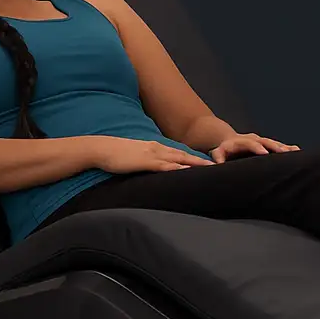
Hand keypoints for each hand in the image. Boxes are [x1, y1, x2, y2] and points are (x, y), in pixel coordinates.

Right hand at [92, 137, 214, 173]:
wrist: (101, 149)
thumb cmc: (116, 155)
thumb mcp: (136, 158)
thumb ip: (148, 162)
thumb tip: (156, 170)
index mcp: (156, 148)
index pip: (180, 153)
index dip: (195, 158)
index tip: (209, 163)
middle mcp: (157, 149)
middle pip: (184, 155)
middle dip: (202, 161)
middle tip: (218, 166)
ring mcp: (152, 154)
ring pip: (178, 159)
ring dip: (194, 163)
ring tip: (210, 169)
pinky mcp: (144, 162)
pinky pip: (164, 165)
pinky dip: (177, 167)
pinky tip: (187, 170)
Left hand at [210, 132, 299, 162]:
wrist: (227, 140)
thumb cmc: (222, 151)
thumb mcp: (217, 153)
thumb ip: (218, 158)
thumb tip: (218, 165)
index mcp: (241, 141)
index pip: (250, 143)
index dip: (257, 147)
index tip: (265, 153)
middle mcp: (253, 139)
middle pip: (265, 141)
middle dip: (274, 147)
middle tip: (283, 152)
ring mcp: (260, 142)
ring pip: (274, 144)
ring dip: (284, 148)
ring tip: (295, 152)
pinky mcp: (266, 146)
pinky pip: (278, 147)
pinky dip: (287, 149)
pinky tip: (297, 151)